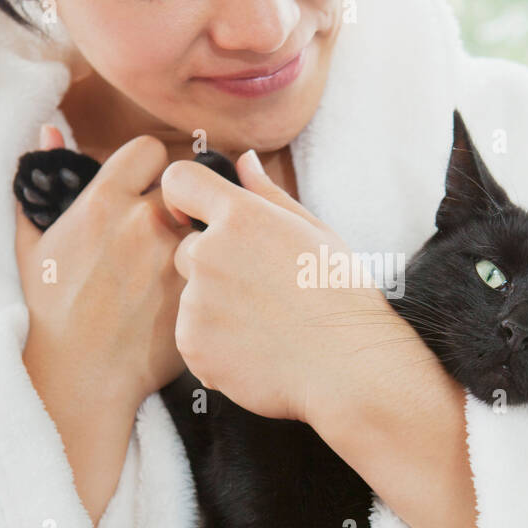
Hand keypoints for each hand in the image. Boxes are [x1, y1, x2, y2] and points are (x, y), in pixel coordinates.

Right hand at [15, 126, 192, 411]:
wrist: (78, 376)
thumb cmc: (48, 310)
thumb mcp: (32, 241)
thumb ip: (41, 180)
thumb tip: (50, 130)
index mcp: (104, 202)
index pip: (151, 151)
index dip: (150, 168)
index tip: (146, 188)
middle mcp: (145, 223)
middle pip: (185, 187)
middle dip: (179, 202)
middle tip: (168, 228)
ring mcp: (177, 259)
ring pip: (208, 225)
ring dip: (200, 236)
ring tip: (182, 261)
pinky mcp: (200, 291)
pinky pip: (219, 264)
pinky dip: (214, 272)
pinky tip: (199, 289)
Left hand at [160, 151, 401, 423]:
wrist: (349, 366)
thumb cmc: (341, 296)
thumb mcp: (314, 231)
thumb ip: (268, 194)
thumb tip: (243, 161)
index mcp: (240, 217)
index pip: (179, 181)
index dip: (185, 196)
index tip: (197, 215)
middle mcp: (209, 254)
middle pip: (186, 249)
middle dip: (213, 266)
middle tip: (260, 292)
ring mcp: (196, 302)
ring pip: (191, 297)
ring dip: (216, 309)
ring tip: (265, 326)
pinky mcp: (192, 344)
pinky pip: (193, 336)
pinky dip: (216, 344)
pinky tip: (256, 350)